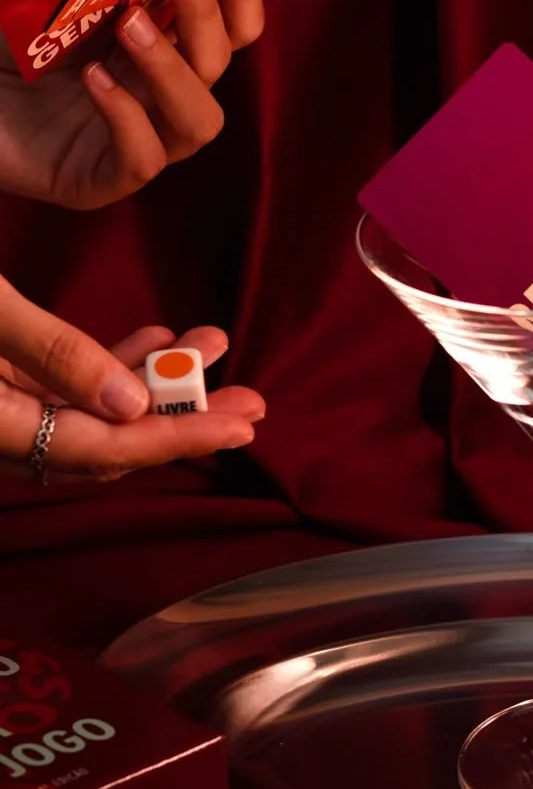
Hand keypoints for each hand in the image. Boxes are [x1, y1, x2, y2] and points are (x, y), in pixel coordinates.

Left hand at [0, 0, 264, 209]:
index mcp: (156, 49)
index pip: (229, 29)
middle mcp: (155, 97)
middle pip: (217, 64)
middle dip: (206, 15)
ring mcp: (133, 142)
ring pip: (198, 121)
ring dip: (173, 70)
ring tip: (131, 25)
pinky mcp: (97, 181)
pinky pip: (141, 159)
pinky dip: (127, 117)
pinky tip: (92, 79)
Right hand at [0, 276, 262, 483]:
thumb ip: (51, 354)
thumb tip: (133, 402)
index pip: (101, 448)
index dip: (176, 438)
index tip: (240, 429)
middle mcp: (0, 432)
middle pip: (106, 440)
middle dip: (181, 419)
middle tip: (250, 402)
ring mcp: (1, 406)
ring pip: (90, 410)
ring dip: (154, 381)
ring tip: (212, 345)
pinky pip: (64, 386)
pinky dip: (112, 366)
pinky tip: (158, 340)